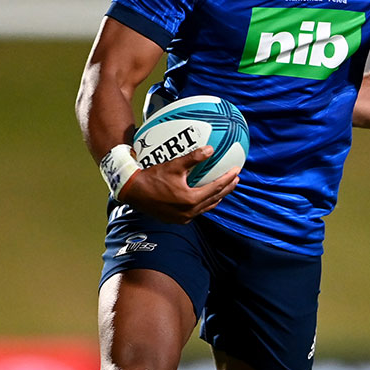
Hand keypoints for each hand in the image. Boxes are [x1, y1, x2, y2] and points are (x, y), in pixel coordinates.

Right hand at [117, 146, 239, 223]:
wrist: (132, 191)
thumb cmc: (152, 177)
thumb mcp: (174, 165)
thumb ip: (193, 158)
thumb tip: (210, 149)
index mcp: (190, 200)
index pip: (216, 188)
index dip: (228, 179)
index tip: (237, 171)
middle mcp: (189, 212)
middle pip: (214, 199)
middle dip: (227, 188)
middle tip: (236, 179)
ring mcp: (182, 218)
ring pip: (206, 207)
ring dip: (217, 197)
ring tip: (225, 188)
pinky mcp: (176, 220)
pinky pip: (196, 211)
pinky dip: (204, 203)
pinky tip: (206, 197)